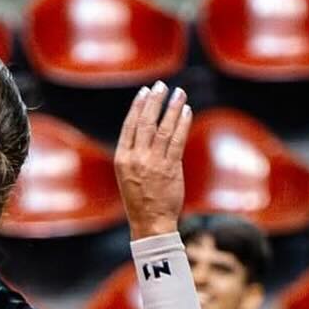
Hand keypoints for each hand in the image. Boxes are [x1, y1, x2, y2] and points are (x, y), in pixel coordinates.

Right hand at [115, 80, 190, 237]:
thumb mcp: (129, 175)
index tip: (145, 92)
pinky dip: (182, 123)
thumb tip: (149, 130)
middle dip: (154, 101)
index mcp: (122, 159)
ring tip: (178, 93)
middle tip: (161, 85)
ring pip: (163, 128)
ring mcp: (153, 163)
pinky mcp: (170, 169)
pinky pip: (177, 141)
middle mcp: (136, 159)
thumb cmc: (140, 200)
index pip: (129, 126)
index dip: (138, 106)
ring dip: (171, 107)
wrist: (150, 223)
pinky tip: (186, 111)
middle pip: (145, 122)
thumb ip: (136, 154)